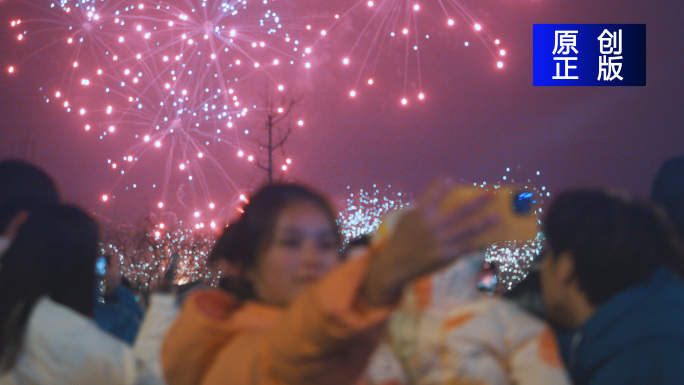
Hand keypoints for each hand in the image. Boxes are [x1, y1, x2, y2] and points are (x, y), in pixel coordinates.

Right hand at [361, 180, 498, 306]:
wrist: (395, 266)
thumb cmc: (401, 240)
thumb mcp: (406, 220)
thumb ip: (422, 208)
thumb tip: (438, 197)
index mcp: (421, 213)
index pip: (435, 193)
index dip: (443, 186)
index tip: (451, 180)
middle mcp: (432, 226)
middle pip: (460, 210)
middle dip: (477, 202)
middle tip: (491, 194)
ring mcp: (440, 241)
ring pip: (467, 229)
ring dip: (484, 222)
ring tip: (498, 216)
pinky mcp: (445, 255)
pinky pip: (466, 248)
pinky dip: (479, 244)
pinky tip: (490, 241)